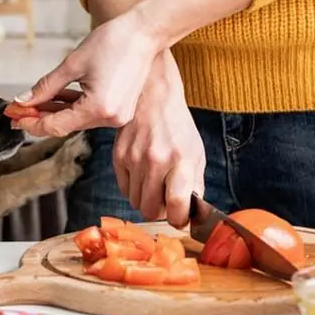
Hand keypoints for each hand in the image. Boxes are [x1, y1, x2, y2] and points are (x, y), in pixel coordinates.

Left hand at [11, 7, 162, 137]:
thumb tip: (23, 100)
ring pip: (77, 120)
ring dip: (55, 112)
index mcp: (98, 108)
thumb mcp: (73, 64)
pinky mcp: (120, 109)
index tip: (13, 116)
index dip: (31, 122)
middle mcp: (110, 118)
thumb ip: (46, 86)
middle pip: (66, 125)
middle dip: (40, 117)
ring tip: (32, 103)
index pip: (56, 126)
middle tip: (17, 110)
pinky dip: (72, 107)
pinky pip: (89, 113)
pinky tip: (54, 99)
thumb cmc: (113, 42)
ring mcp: (118, 116)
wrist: (145, 32)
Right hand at [113, 51, 204, 226]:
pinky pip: (124, 188)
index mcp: (181, 161)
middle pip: (151, 210)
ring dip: (146, 200)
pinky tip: (143, 175)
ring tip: (155, 185)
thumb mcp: (195, 151)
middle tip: (166, 201)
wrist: (152, 95)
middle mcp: (156, 161)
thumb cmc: (177, 124)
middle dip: (160, 212)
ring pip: (136, 202)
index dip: (179, 219)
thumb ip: (195, 183)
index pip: (176, 206)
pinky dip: (134, 188)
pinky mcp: (118, 156)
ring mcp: (134, 159)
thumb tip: (191, 211)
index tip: (180, 218)